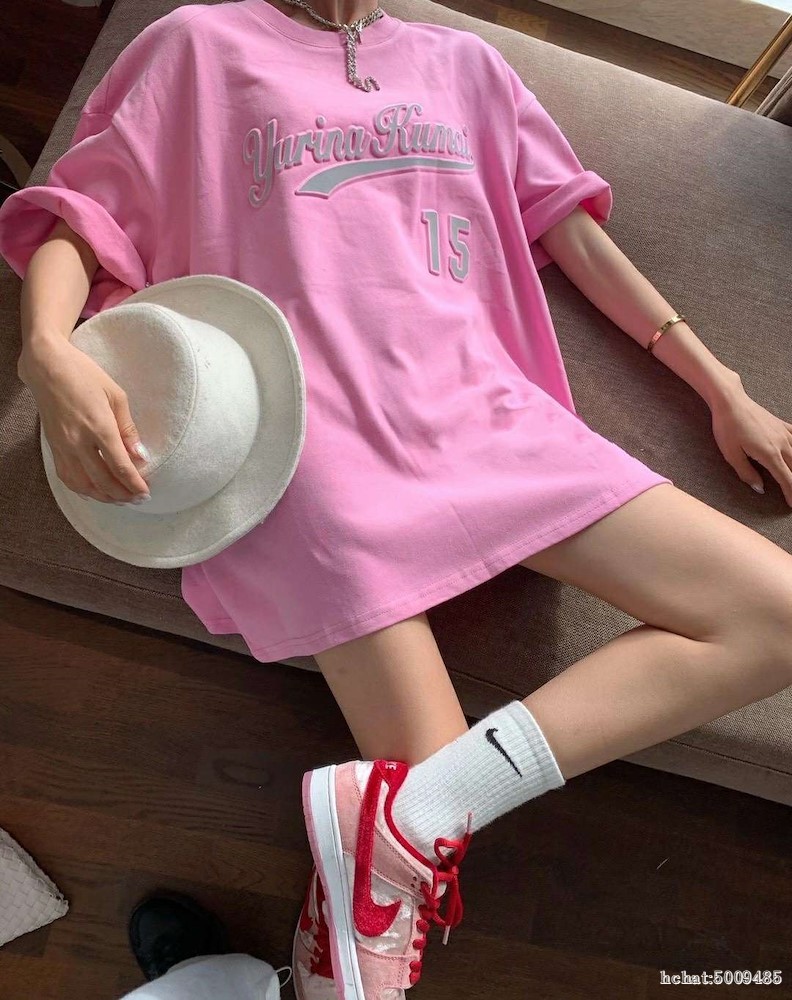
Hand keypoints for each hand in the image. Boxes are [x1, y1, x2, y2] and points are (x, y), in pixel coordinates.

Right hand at [18, 339, 151, 504]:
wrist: (47, 367)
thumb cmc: (85, 375)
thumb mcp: (116, 396)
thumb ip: (128, 428)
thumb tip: (141, 455)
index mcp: (99, 427)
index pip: (120, 466)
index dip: (134, 484)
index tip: (145, 493)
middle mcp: (79, 441)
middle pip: (103, 481)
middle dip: (123, 495)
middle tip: (138, 500)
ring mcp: (63, 446)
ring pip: (84, 484)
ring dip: (104, 497)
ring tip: (120, 500)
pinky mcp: (54, 447)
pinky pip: (67, 477)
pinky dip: (83, 490)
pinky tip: (95, 492)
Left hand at [710, 388, 791, 506]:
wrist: (730, 401)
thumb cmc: (727, 428)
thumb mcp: (731, 454)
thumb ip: (746, 473)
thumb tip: (760, 488)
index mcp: (769, 454)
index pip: (786, 478)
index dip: (791, 493)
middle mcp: (781, 444)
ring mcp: (783, 433)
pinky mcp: (781, 424)